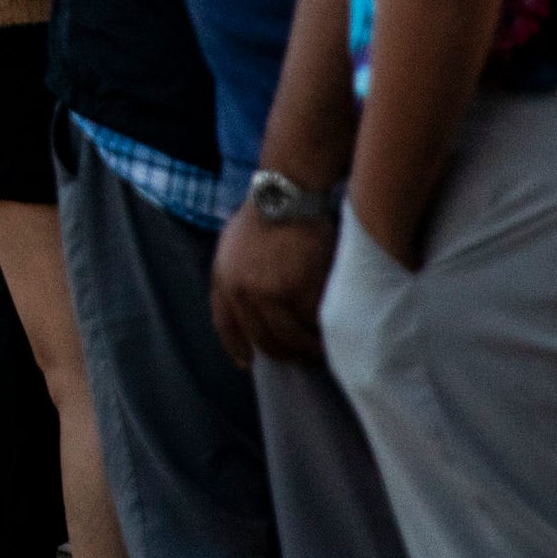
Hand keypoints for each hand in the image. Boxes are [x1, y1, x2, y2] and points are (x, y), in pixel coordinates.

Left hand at [209, 202, 337, 368]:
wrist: (285, 195)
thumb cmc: (264, 215)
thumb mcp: (231, 245)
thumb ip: (235, 275)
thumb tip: (246, 306)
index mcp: (223, 280)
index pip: (226, 325)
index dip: (237, 347)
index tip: (247, 362)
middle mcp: (242, 292)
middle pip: (264, 340)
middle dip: (284, 353)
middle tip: (302, 357)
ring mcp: (270, 293)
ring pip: (291, 338)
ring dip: (308, 348)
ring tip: (322, 349)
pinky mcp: (298, 291)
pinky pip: (313, 323)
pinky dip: (324, 331)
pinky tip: (333, 334)